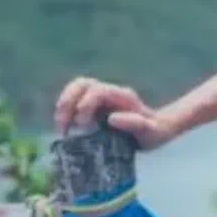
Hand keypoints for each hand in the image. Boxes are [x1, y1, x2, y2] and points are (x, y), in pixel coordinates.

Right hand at [52, 77, 183, 148]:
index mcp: (122, 96)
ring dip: (63, 105)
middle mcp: (109, 93)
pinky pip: (73, 100)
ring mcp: (99, 97)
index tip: (83, 124)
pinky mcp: (92, 105)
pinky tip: (65, 127)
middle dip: (68, 101)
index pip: (98, 91)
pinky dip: (65, 111)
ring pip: (75, 89)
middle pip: (82, 84)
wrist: (156, 130)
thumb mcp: (150, 131)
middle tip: (64, 124)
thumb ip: (135, 124)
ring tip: (61, 126)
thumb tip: (112, 118)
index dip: (86, 104)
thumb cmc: (153, 132)